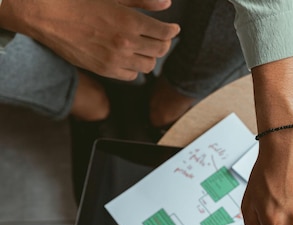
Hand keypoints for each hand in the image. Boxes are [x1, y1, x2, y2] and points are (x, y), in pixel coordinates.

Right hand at [0, 0, 179, 79]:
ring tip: (146, 48)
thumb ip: (142, 1)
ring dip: (151, 56)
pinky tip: (131, 58)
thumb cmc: (78, 0)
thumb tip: (167, 3)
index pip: (165, 32)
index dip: (172, 30)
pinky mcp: (105, 70)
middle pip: (160, 50)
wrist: (46, 14)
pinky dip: (135, 68)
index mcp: (129, 21)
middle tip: (161, 37)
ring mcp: (116, 59)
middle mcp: (126, 43)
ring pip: (149, 65)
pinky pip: (132, 76)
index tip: (173, 28)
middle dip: (164, 42)